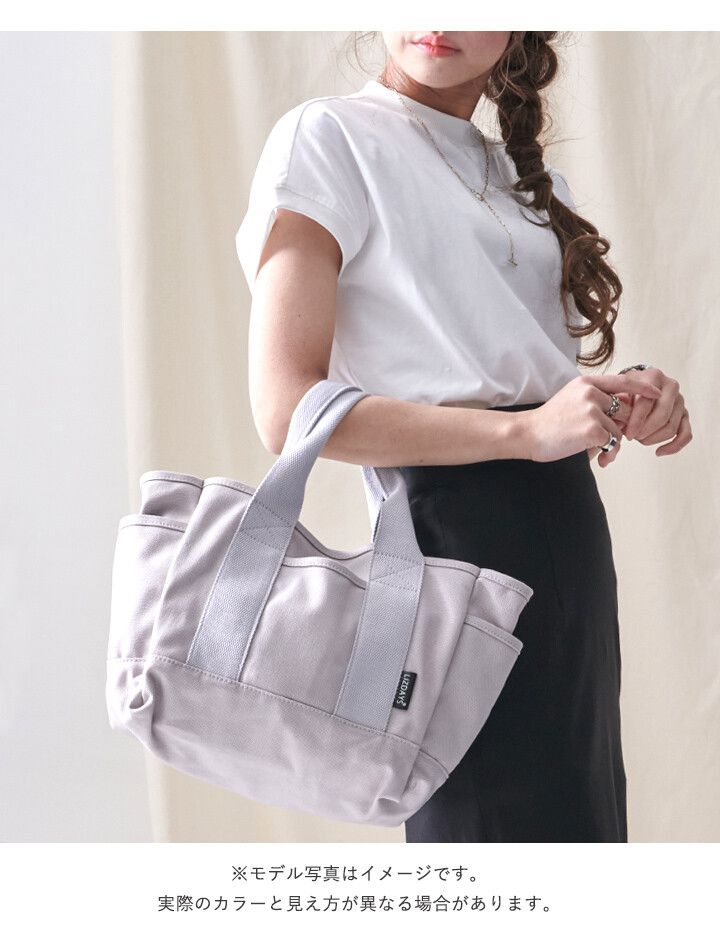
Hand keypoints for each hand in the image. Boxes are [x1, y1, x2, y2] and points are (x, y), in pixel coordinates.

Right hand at [521, 374, 661, 463]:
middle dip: (621, 428)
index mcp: (585, 382)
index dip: (642, 388)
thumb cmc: (548, 422)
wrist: (527, 434)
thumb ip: (595, 400)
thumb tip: (624, 412)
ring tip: (603, 455)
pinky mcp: (592, 429)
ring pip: (620, 429)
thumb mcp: (571, 399)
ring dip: (615, 444)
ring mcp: (592, 410)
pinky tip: (600, 460)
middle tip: (610, 442)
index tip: (657, 393)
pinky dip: (610, 454)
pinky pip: (613, 443)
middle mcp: (590, 392)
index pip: (622, 381)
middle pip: (624, 410)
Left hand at [621, 367, 692, 455]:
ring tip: (639, 439)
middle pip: (662, 417)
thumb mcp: (617, 390)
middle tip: (632, 437)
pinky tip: (658, 452)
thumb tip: (619, 421)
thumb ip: (617, 402)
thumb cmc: (625, 390)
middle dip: (645, 431)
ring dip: (653, 439)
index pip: (646, 403)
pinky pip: (686, 434)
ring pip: (671, 427)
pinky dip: (674, 446)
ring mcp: (680, 401)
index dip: (636, 422)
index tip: (627, 434)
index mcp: (653, 377)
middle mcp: (671, 387)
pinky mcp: (685, 414)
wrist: (637, 386)